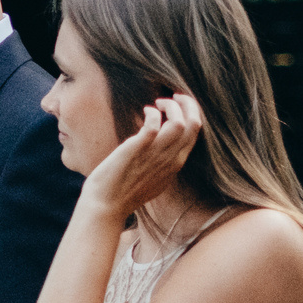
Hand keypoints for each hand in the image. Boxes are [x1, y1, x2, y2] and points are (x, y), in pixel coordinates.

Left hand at [82, 92, 206, 219]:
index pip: (195, 133)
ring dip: (170, 106)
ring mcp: (155, 155)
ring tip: (157, 103)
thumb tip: (161, 144)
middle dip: (187, 104)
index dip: (191, 113)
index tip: (179, 104)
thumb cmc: (125, 191)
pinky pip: (154, 125)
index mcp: (176, 164)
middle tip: (173, 96)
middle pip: (194, 125)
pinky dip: (152, 113)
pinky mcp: (137, 150)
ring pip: (179, 123)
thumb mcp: (154, 177)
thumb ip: (162, 161)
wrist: (107, 205)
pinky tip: (145, 111)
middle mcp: (170, 159)